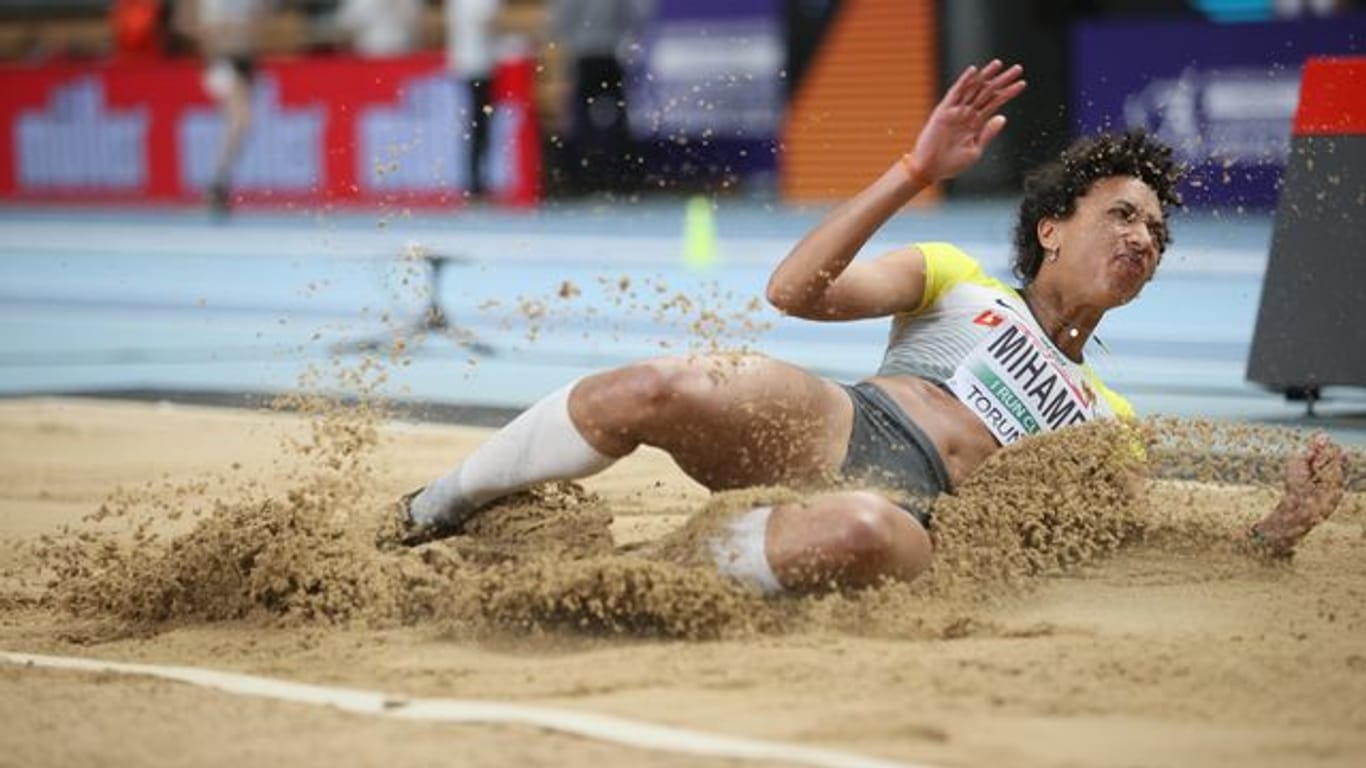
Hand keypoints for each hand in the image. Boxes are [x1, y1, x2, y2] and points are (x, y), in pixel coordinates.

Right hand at [906, 60, 1025, 183]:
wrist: (931, 169)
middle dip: (1002, 80)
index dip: (1008, 93)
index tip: (1022, 83)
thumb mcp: (975, 150)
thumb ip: (988, 133)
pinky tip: (974, 71)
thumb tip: (1003, 117)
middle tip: (1018, 68)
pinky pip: (955, 93)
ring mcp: (955, 111)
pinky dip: (964, 81)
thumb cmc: (952, 164)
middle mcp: (967, 113)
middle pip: (988, 92)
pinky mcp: (944, 111)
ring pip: (974, 89)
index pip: (995, 103)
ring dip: (985, 76)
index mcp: (976, 123)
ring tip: (999, 64)